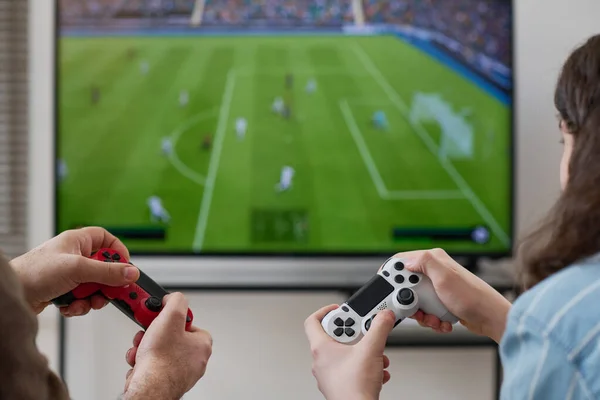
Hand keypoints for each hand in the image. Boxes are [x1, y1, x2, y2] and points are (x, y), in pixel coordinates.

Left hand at [10, 227, 139, 314]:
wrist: (12, 296)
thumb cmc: (33, 273)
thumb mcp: (78, 269)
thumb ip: (107, 272)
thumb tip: (131, 273)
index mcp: (77, 241)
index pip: (106, 239)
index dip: (118, 251)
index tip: (126, 266)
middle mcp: (74, 256)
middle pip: (103, 268)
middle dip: (105, 283)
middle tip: (108, 292)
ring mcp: (68, 274)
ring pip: (94, 286)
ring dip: (91, 298)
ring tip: (84, 302)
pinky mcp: (62, 290)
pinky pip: (82, 298)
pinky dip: (78, 305)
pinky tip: (69, 306)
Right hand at [123, 293, 212, 399]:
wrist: (148, 388)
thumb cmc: (162, 360)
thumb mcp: (171, 317)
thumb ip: (176, 301)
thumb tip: (174, 298)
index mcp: (202, 345)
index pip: (189, 324)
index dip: (172, 319)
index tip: (162, 317)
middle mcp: (194, 360)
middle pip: (171, 337)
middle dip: (154, 335)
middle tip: (147, 334)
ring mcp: (179, 372)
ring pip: (159, 351)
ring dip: (145, 348)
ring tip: (141, 350)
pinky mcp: (165, 381)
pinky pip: (152, 365)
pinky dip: (142, 363)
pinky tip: (139, 363)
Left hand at [305, 305, 394, 399]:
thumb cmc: (355, 388)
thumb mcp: (371, 349)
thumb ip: (379, 328)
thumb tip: (384, 316)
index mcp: (321, 348)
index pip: (313, 321)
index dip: (326, 311)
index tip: (340, 308)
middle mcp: (321, 361)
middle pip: (334, 337)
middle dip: (354, 333)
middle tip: (363, 332)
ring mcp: (329, 375)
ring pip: (345, 354)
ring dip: (363, 351)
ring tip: (375, 355)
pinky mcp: (338, 385)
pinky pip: (351, 368)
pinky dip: (364, 366)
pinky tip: (377, 370)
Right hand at [396, 249, 510, 342]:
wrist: (490, 318)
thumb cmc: (473, 297)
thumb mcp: (445, 276)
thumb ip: (424, 262)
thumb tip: (406, 261)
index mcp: (433, 260)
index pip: (402, 260)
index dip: (391, 273)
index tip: (386, 286)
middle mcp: (435, 271)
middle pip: (406, 285)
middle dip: (409, 300)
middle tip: (416, 307)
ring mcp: (438, 287)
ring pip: (415, 301)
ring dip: (422, 314)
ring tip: (433, 318)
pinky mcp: (441, 301)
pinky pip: (426, 311)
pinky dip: (431, 320)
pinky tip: (442, 321)